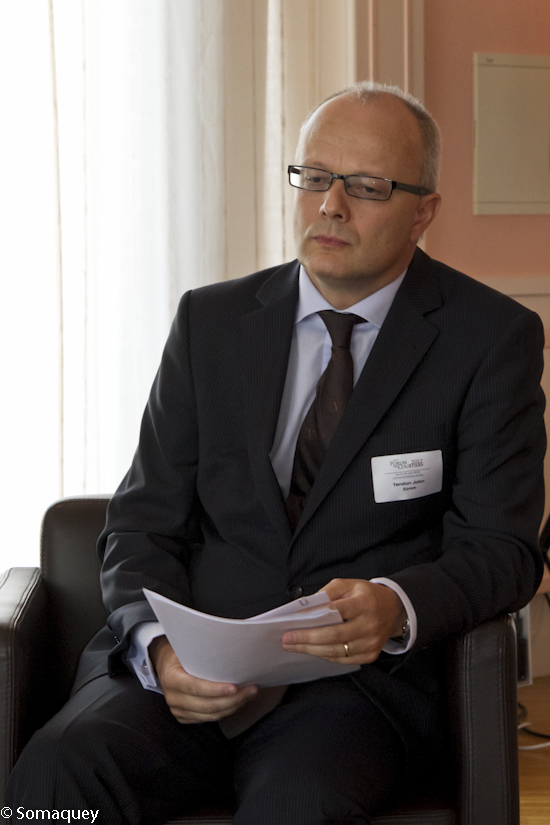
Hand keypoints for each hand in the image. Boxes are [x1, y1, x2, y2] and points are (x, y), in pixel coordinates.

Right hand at [149, 636, 257, 722]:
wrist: (165, 665)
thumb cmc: (180, 652)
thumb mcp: (186, 647)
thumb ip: (203, 652)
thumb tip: (232, 649)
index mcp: (171, 678)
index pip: (196, 687)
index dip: (216, 690)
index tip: (235, 687)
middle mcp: (173, 698)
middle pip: (207, 706)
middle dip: (233, 699)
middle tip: (252, 689)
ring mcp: (178, 711)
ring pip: (211, 715)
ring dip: (233, 706)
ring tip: (249, 694)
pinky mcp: (185, 717)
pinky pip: (209, 719)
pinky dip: (226, 711)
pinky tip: (239, 701)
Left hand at [281, 578, 406, 664]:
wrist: (395, 610)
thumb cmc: (366, 595)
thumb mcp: (349, 584)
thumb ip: (327, 592)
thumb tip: (305, 607)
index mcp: (364, 603)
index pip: (335, 611)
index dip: (313, 617)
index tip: (293, 621)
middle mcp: (370, 624)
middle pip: (334, 635)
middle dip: (307, 639)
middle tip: (287, 639)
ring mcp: (371, 643)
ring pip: (337, 651)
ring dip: (311, 650)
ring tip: (293, 646)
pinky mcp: (371, 655)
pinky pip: (343, 659)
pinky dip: (325, 655)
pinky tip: (311, 651)